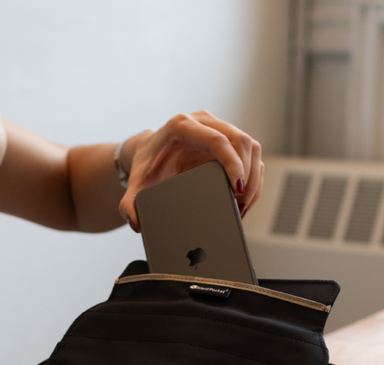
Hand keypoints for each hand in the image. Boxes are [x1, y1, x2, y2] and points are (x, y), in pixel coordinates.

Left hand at [118, 111, 262, 231]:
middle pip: (240, 141)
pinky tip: (246, 197)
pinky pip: (250, 154)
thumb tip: (135, 222)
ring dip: (254, 177)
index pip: (218, 140)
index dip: (234, 163)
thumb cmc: (146, 165)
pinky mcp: (228, 138)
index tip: (237, 188)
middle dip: (247, 175)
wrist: (150, 153)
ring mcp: (218, 127)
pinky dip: (253, 176)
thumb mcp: (136, 185)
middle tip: (240, 204)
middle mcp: (202, 121)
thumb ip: (129, 205)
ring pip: (250, 146)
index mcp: (181, 126)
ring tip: (243, 205)